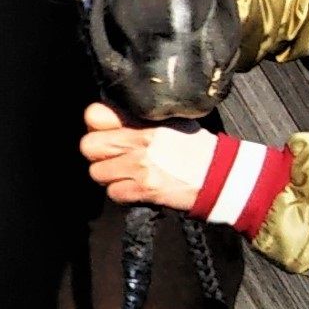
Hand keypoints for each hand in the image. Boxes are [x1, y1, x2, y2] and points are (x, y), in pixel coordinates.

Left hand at [80, 104, 217, 210]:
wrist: (220, 176)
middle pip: (88, 145)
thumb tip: (111, 119)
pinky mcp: (144, 189)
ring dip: (109, 176)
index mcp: (144, 120)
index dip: (96, 125)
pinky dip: (122, 193)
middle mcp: (139, 141)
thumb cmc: (198, 149)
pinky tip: (136, 188)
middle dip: (97, 154)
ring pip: (97, 173)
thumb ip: (140, 119)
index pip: (96, 115)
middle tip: (111, 157)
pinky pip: (114, 193)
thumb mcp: (172, 122)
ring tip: (126, 174)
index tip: (105, 131)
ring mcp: (140, 166)